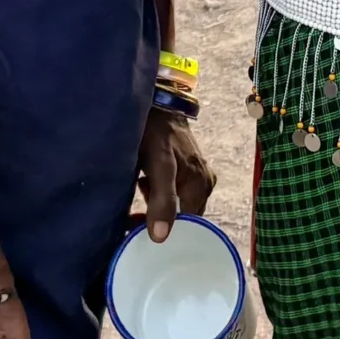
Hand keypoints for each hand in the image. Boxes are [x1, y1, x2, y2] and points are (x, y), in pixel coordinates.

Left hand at [137, 106, 215, 242]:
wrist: (155, 101)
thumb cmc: (155, 131)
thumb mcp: (158, 166)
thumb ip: (162, 200)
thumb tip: (161, 238)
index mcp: (201, 187)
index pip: (187, 228)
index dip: (164, 233)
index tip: (140, 234)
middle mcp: (205, 184)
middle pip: (182, 217)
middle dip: (158, 218)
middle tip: (134, 212)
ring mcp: (197, 176)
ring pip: (175, 205)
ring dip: (156, 204)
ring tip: (140, 189)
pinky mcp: (187, 169)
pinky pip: (173, 192)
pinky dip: (157, 192)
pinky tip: (145, 182)